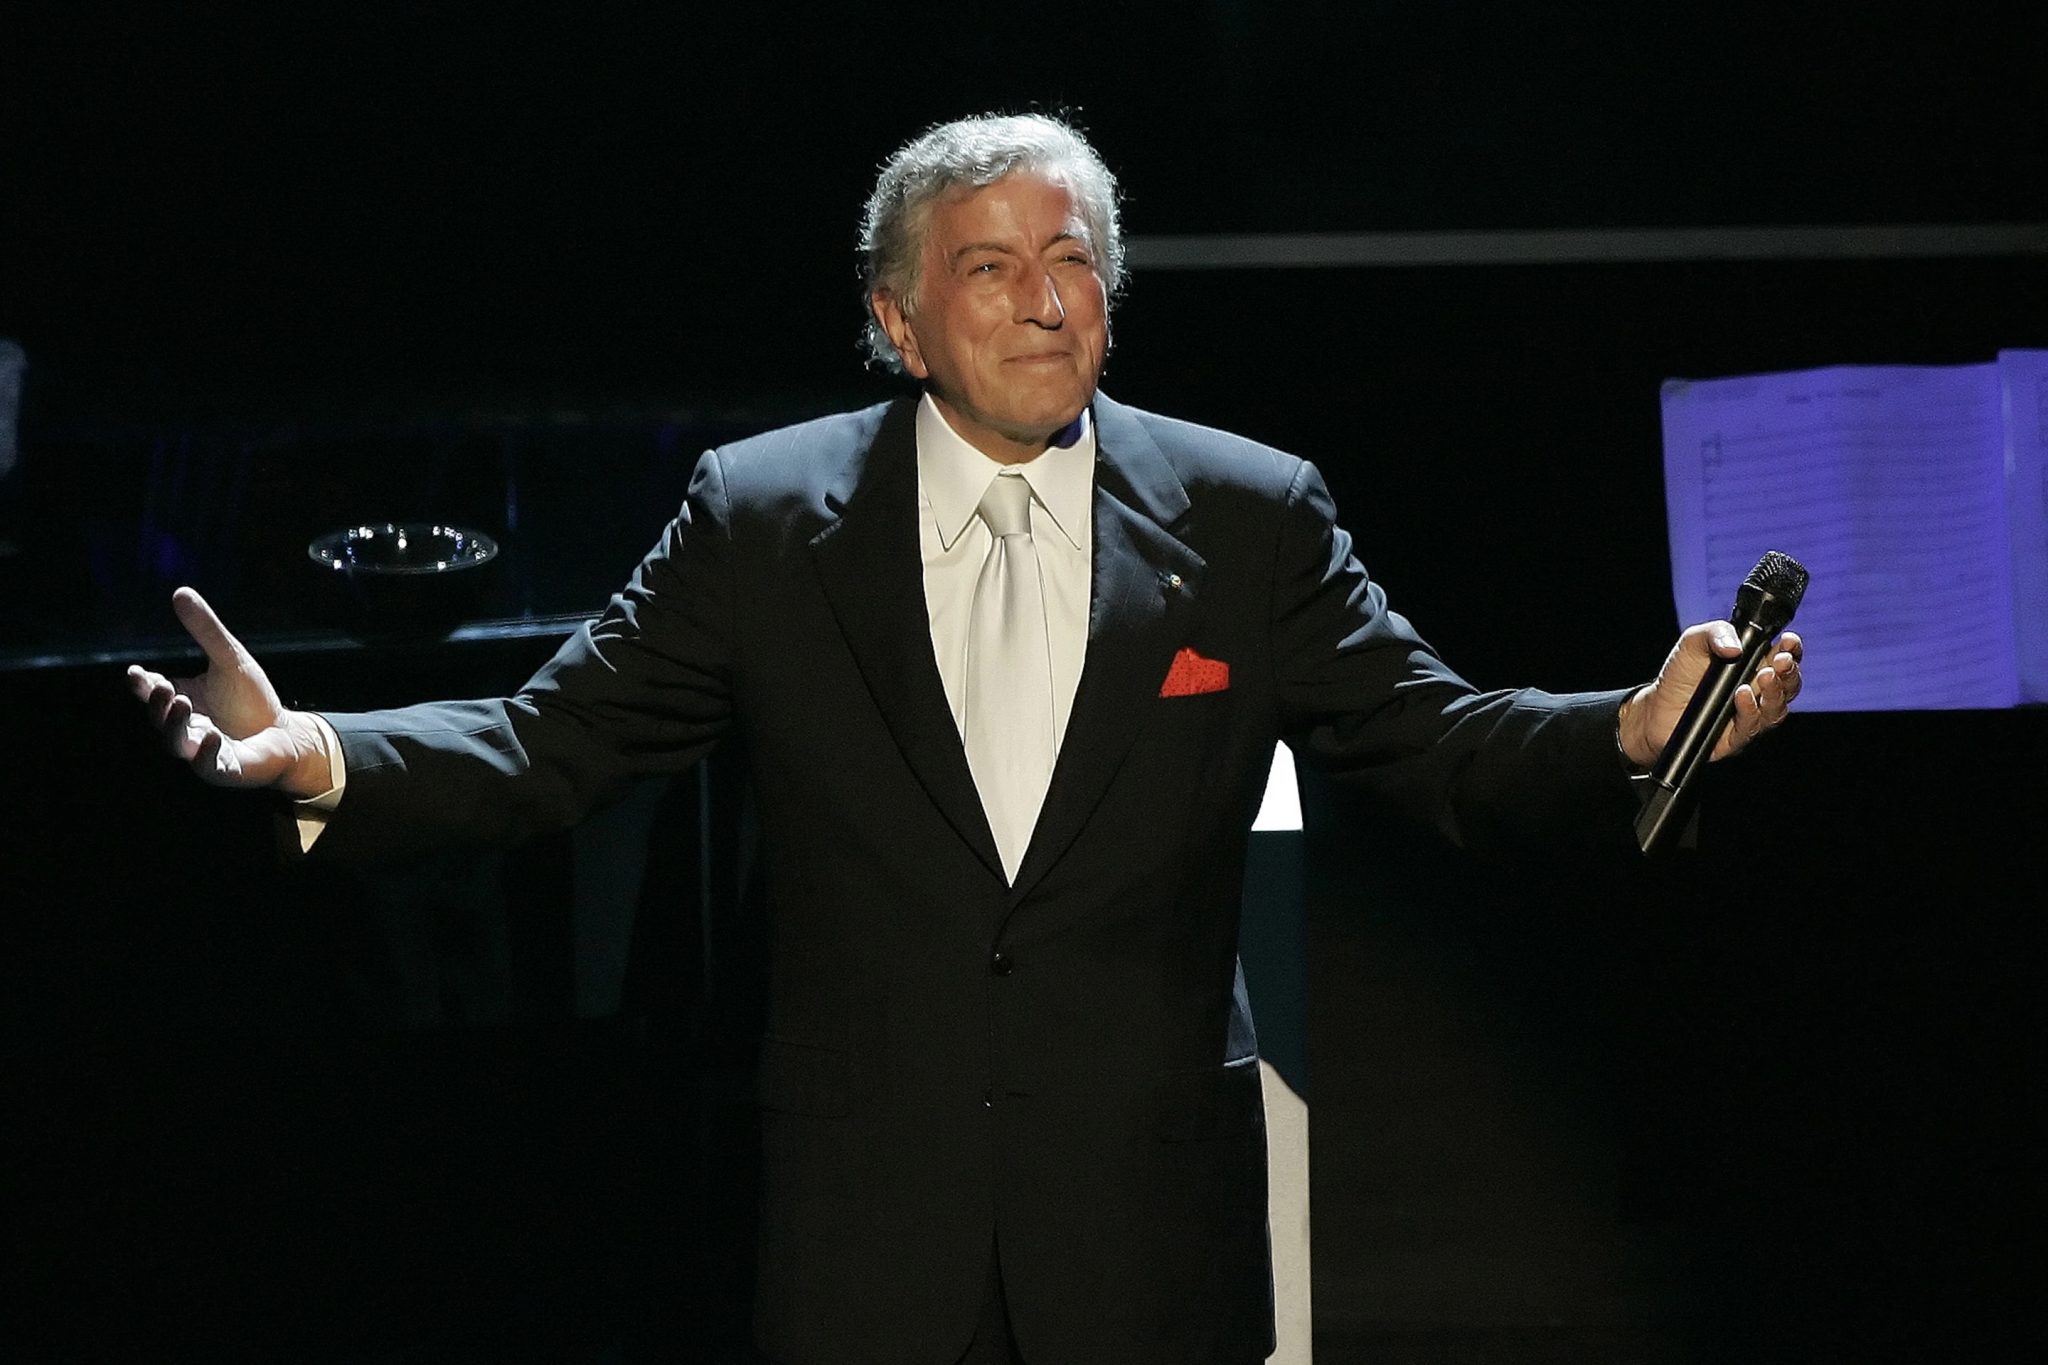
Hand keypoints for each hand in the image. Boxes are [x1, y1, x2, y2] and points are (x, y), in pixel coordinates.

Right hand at [126, 587, 333, 796]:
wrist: (284, 733)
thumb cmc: (250, 699)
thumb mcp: (229, 659)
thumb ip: (206, 630)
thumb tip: (180, 592)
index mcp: (181, 700)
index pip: (152, 692)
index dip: (141, 685)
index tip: (135, 674)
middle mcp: (185, 727)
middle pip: (159, 719)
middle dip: (157, 705)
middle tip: (163, 687)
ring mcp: (202, 750)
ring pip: (177, 744)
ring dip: (175, 726)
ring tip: (182, 703)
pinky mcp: (224, 769)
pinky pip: (210, 766)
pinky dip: (207, 754)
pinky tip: (213, 737)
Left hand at [1617, 623, 1803, 768]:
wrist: (1656, 707)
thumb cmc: (1680, 673)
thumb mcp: (1695, 641)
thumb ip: (1717, 633)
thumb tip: (1736, 647)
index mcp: (1754, 665)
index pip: (1784, 656)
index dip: (1792, 649)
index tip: (1790, 640)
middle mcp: (1758, 691)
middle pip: (1789, 684)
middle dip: (1790, 671)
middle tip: (1781, 660)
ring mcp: (1750, 715)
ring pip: (1777, 708)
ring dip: (1775, 691)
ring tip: (1764, 675)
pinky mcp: (1737, 736)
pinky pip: (1752, 726)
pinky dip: (1750, 710)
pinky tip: (1741, 695)